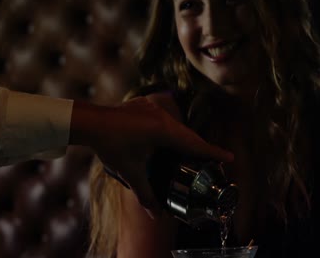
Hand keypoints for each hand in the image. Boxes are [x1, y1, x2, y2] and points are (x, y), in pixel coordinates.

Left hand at [70, 97, 233, 217]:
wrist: (90, 122)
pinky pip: (163, 117)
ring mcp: (152, 107)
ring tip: (187, 151)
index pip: (195, 144)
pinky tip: (162, 137)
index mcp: (164, 131)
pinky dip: (168, 128)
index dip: (213, 152)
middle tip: (208, 159)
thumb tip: (155, 215)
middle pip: (187, 134)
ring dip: (182, 138)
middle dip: (198, 147)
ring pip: (175, 125)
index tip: (229, 157)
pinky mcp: (144, 104)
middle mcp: (162, 116)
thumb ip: (145, 194)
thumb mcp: (130, 171)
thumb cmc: (111, 145)